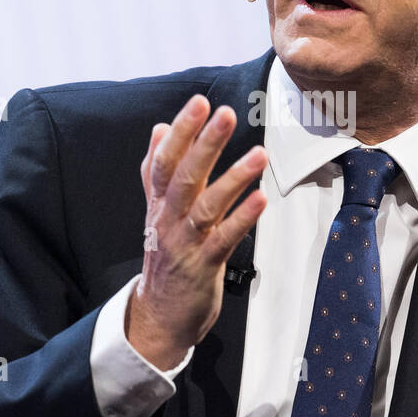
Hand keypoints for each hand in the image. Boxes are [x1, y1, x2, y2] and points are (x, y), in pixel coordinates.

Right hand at [127, 94, 267, 369]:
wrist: (158, 314)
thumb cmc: (165, 256)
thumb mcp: (156, 210)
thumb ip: (157, 170)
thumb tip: (158, 128)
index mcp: (159, 202)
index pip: (165, 160)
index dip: (181, 131)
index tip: (199, 102)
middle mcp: (169, 219)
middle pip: (185, 176)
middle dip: (205, 144)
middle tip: (225, 114)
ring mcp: (185, 243)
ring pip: (207, 206)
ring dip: (233, 178)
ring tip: (259, 153)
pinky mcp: (203, 266)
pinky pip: (224, 239)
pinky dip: (242, 219)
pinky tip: (261, 199)